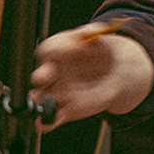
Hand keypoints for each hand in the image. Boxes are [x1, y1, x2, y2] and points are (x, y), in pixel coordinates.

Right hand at [30, 23, 153, 131]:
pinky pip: (50, 119)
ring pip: (40, 99)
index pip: (47, 50)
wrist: (114, 73)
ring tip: (48, 104)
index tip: (59, 50)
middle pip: (39, 76)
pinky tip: (47, 122)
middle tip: (44, 76)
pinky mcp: (66, 110)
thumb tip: (92, 30)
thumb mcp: (98, 38)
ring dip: (39, 103)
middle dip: (40, 76)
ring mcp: (57, 92)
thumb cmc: (99, 53)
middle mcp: (53, 73)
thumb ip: (92, 33)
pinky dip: (46, 123)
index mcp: (58, 53)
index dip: (50, 51)